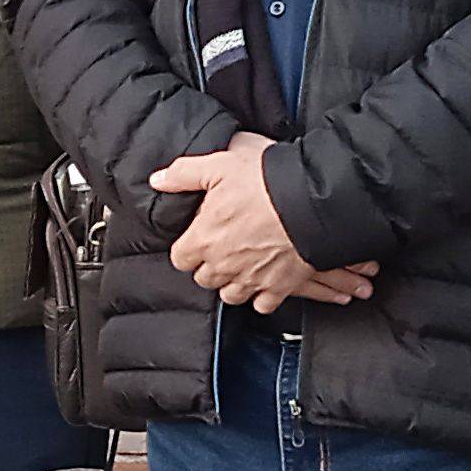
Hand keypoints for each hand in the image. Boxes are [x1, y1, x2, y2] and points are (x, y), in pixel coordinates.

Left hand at [150, 132, 376, 312]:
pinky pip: (262, 305)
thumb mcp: (219, 166)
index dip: (188, 248)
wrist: (312, 202)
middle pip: (204, 279)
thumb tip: (158, 180)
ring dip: (233, 282)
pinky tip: (265, 280)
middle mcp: (223, 265)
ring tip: (242, 264)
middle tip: (223, 247)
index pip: (180, 259)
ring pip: (229, 295)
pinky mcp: (278, 287)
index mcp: (203, 239)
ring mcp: (251, 279)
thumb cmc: (267, 183)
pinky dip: (262, 296)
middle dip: (210, 265)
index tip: (199, 238)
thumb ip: (184, 174)